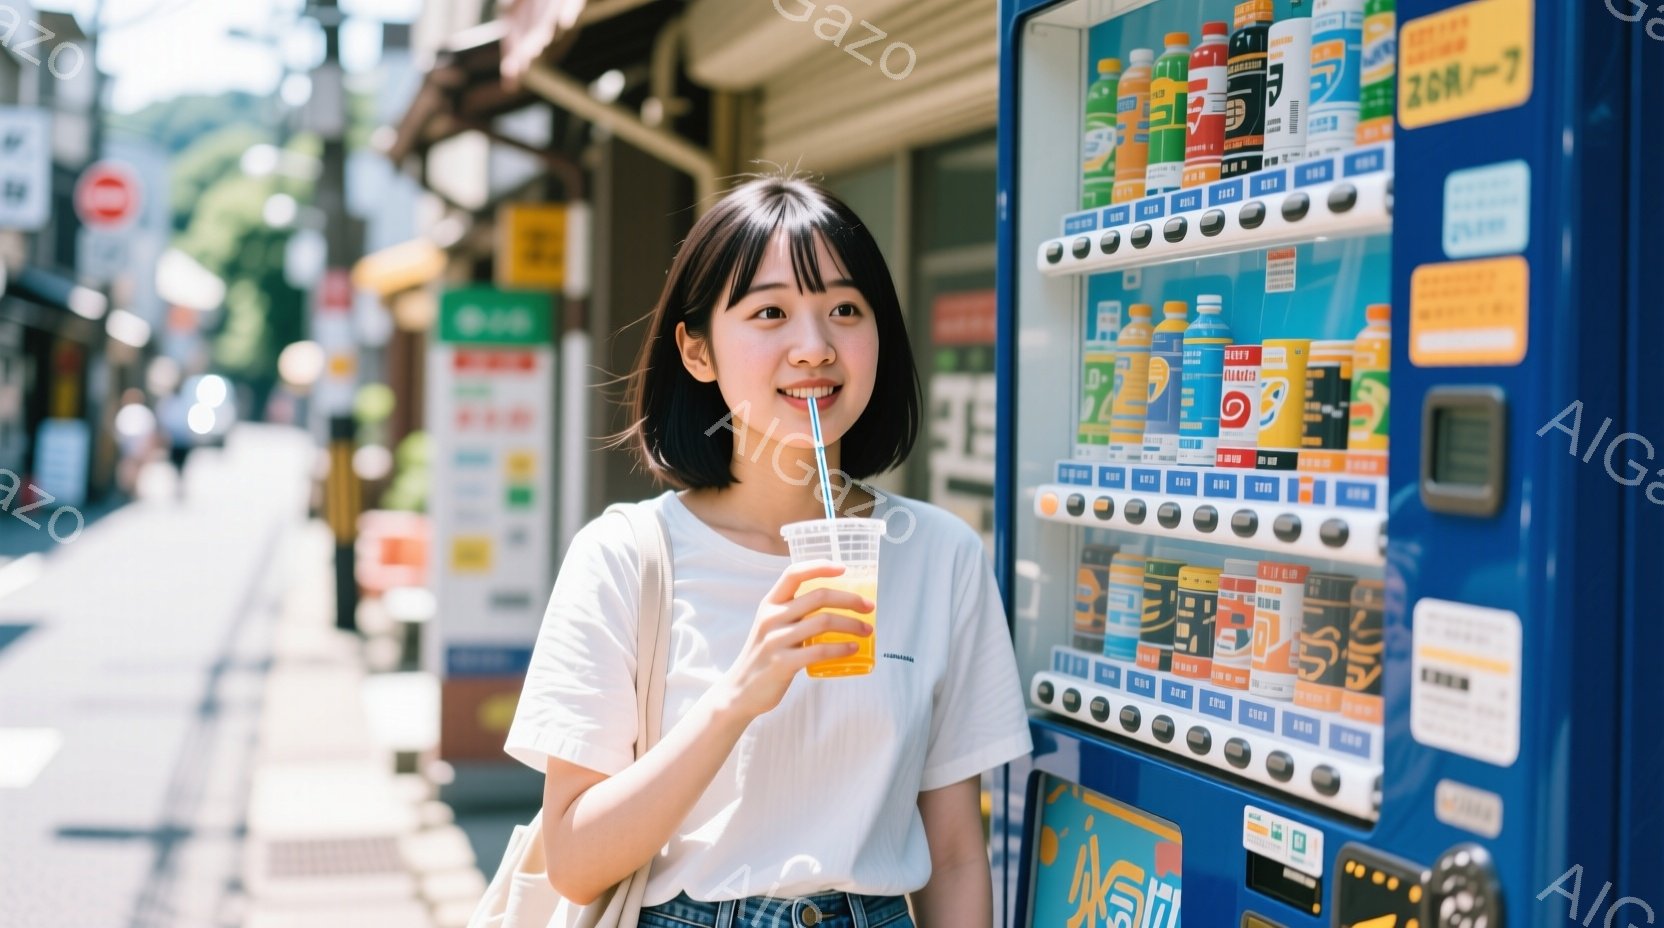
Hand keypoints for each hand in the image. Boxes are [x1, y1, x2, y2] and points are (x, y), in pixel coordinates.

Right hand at [714, 560, 873, 719]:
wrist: (740, 690)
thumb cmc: (765, 656)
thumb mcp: (772, 626)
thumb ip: (794, 614)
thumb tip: (835, 605)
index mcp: (770, 604)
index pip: (794, 573)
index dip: (819, 566)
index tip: (844, 568)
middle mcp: (771, 617)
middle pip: (818, 597)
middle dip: (850, 599)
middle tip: (869, 607)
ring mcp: (775, 640)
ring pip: (823, 622)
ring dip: (852, 624)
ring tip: (867, 630)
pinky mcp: (782, 663)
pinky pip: (819, 651)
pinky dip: (841, 648)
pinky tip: (853, 649)